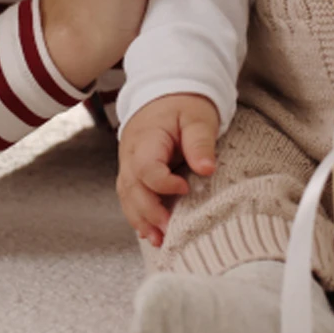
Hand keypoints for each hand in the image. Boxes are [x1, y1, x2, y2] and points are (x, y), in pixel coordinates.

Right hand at [117, 93, 221, 246]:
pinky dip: (139, 214)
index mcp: (146, 138)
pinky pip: (131, 195)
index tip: (186, 188)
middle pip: (132, 188)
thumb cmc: (185, 103)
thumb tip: (206, 169)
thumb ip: (200, 142)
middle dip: (148, 212)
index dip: (164, 184)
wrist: (169, 92)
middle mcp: (131, 153)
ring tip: (157, 240)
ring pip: (127, 196)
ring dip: (140, 219)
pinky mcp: (134, 171)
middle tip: (168, 231)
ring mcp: (129, 163)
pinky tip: (150, 231)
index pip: (146, 168)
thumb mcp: (198, 117)